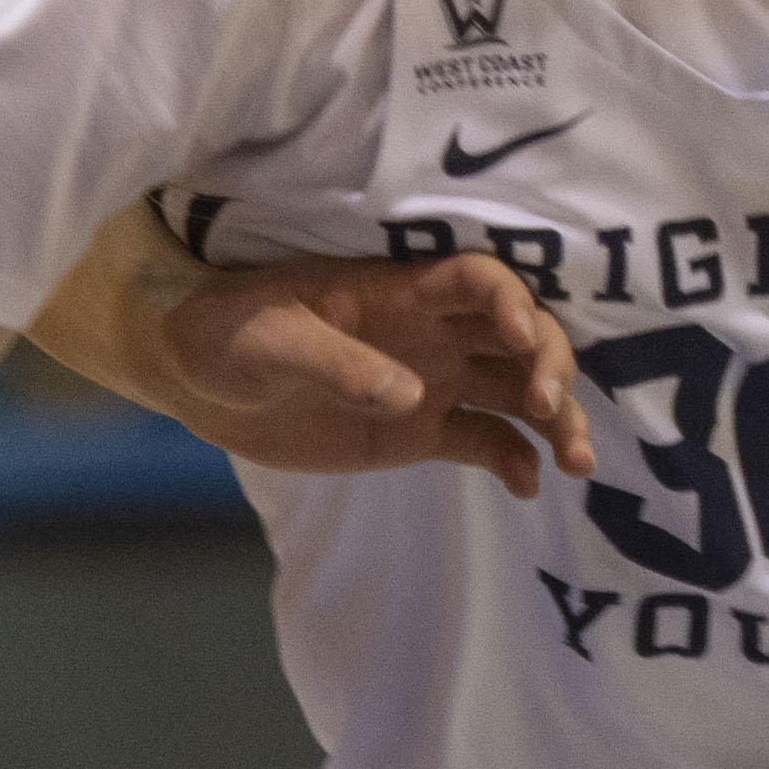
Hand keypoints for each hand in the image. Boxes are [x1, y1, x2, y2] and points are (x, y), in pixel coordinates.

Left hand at [150, 248, 593, 495]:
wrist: (192, 373)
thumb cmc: (224, 331)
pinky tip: (528, 488)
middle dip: (550, 365)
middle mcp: (429, 331)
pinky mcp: (417, 431)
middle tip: (549, 407)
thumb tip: (410, 392)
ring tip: (577, 463)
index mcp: (396, 291)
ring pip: (515, 390)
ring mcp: (430, 381)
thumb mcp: (268, 338)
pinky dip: (515, 460)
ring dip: (555, 418)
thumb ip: (334, 362)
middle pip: (518, 334)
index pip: (477, 280)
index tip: (520, 340)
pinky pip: (484, 441)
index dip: (511, 301)